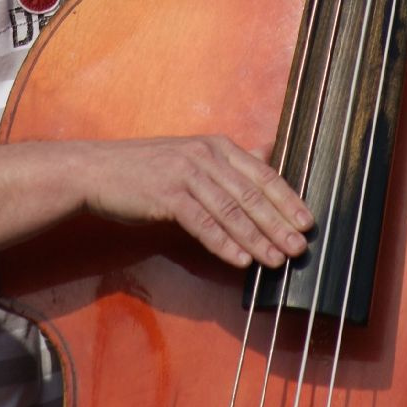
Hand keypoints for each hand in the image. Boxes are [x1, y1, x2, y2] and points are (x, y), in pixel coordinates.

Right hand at [81, 135, 312, 269]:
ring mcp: (185, 173)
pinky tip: (240, 260)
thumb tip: (267, 151)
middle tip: (300, 248)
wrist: (98, 170)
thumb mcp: (192, 155)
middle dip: (279, 223)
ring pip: (230, 210)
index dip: (287, 199)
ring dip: (256, 238)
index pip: (261, 173)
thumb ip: (230, 159)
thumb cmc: (147, 168)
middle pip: (251, 193)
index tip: (308, 222)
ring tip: (276, 261)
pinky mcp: (166, 195)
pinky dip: (223, 243)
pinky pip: (202, 222)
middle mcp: (205, 155)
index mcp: (216, 145)